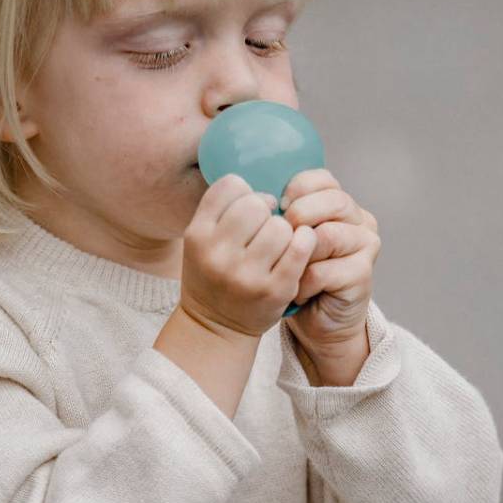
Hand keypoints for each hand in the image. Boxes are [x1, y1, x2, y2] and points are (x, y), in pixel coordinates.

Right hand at [179, 174, 317, 339]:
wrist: (215, 327)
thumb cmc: (212, 274)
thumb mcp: (201, 240)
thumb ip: (220, 208)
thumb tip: (260, 174)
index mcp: (197, 235)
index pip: (230, 186)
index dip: (246, 191)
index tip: (249, 208)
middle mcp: (217, 255)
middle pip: (257, 204)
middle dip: (266, 211)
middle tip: (266, 226)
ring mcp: (246, 275)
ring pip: (280, 226)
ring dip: (285, 229)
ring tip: (278, 242)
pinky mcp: (274, 290)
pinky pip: (300, 248)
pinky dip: (305, 240)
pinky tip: (301, 244)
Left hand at [279, 168, 380, 363]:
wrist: (319, 320)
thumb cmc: (297, 276)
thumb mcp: (287, 239)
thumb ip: (282, 214)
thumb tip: (256, 195)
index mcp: (341, 205)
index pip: (324, 179)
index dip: (297, 188)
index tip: (278, 205)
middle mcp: (360, 220)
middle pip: (334, 200)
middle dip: (299, 215)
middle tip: (279, 236)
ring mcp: (365, 246)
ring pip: (328, 235)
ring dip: (298, 254)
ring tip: (285, 268)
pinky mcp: (362, 274)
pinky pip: (323, 270)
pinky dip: (303, 283)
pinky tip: (296, 291)